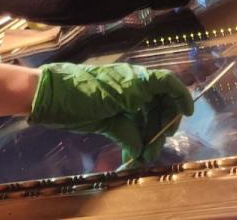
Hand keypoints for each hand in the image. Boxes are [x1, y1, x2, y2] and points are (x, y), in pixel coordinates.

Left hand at [29, 62, 194, 163]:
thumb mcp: (111, 101)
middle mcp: (132, 90)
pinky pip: (130, 131)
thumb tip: (142, 148)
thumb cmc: (80, 92)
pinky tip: (131, 157)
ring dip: (147, 140)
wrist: (48, 96)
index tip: (187, 115)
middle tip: (153, 150)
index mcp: (134, 80)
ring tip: (141, 158)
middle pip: (159, 108)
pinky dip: (133, 144)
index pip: (166, 83)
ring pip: (145, 122)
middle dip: (160, 129)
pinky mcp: (111, 118)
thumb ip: (132, 121)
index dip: (181, 97)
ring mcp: (122, 104)